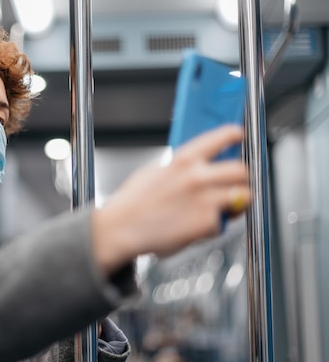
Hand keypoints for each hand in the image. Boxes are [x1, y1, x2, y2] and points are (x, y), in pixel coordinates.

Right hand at [92, 125, 250, 274]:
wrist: (121, 229)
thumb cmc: (132, 203)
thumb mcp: (153, 172)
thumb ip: (178, 167)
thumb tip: (195, 165)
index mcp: (183, 160)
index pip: (219, 138)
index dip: (233, 136)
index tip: (238, 136)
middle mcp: (197, 177)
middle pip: (241, 170)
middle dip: (241, 178)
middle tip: (235, 184)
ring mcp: (204, 200)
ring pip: (243, 196)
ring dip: (237, 202)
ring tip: (225, 208)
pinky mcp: (206, 223)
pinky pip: (223, 222)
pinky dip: (214, 226)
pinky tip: (197, 226)